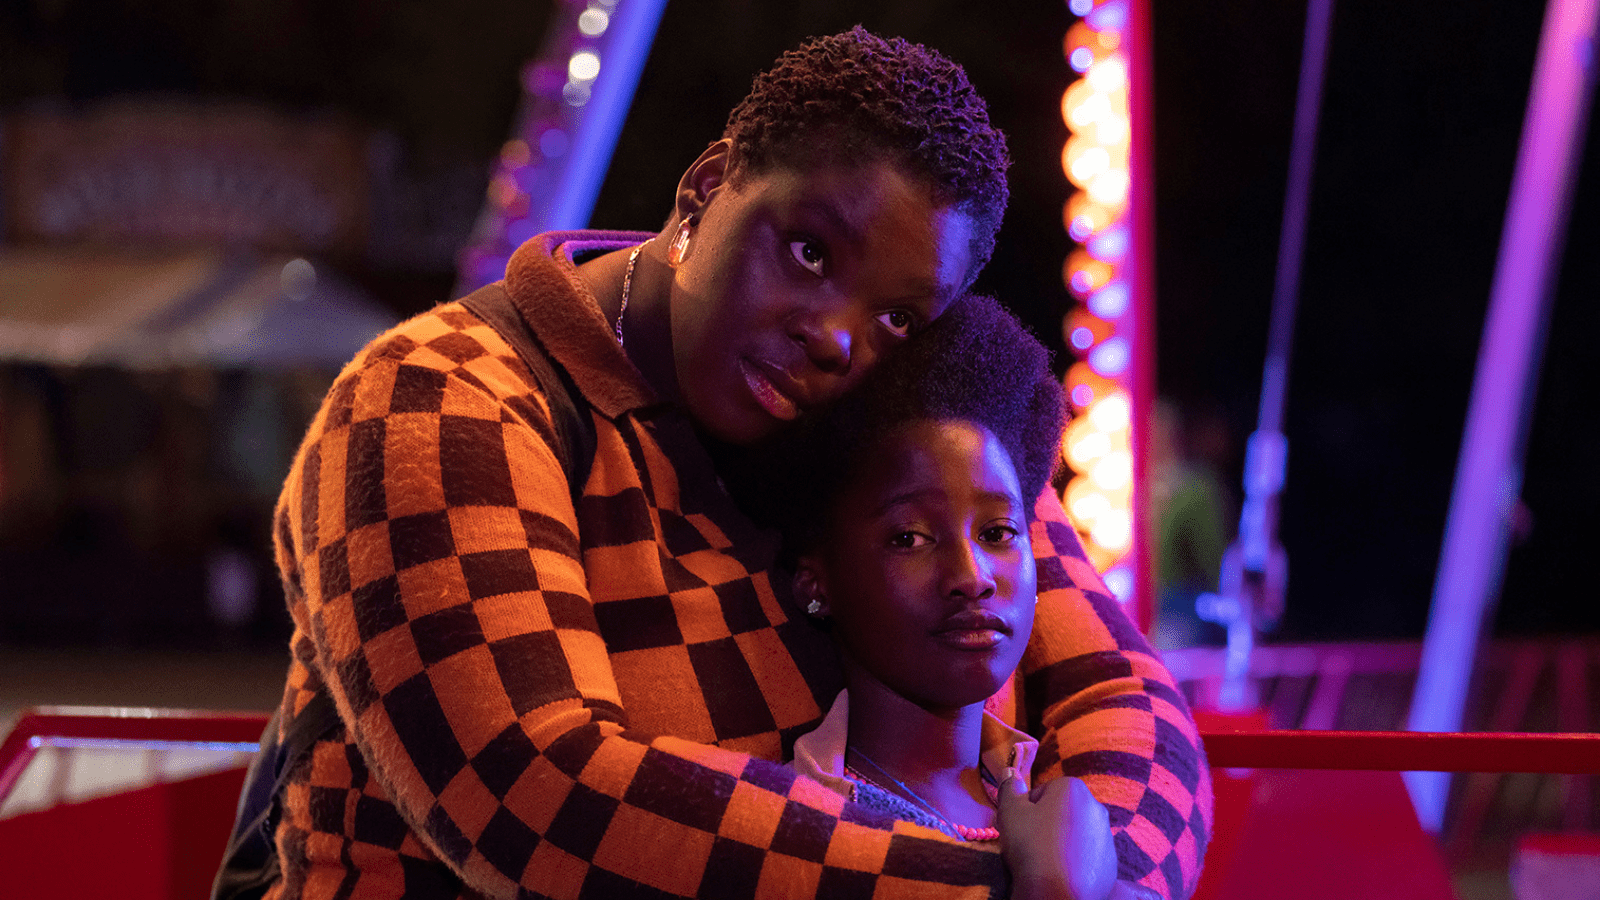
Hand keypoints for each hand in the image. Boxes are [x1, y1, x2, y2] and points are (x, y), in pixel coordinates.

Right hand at [997, 773, 1115, 899]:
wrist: (1057, 893)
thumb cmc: (1031, 846)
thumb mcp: (1010, 812)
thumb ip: (1009, 788)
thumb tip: (1010, 771)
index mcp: (1072, 788)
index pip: (1042, 792)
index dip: (1027, 809)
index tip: (1021, 826)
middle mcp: (1096, 807)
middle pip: (1062, 811)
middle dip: (1048, 823)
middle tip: (1031, 843)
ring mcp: (1107, 836)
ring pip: (1076, 833)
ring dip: (1063, 841)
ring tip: (1047, 860)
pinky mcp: (1111, 862)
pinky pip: (1088, 855)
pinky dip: (1077, 861)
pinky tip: (1062, 873)